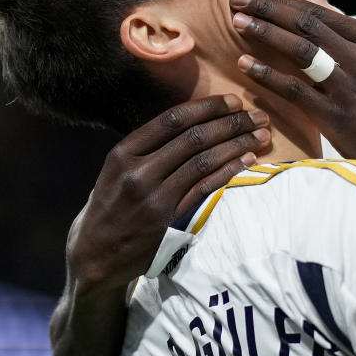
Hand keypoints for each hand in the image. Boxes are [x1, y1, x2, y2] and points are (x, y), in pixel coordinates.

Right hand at [67, 95, 269, 292]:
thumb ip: (150, 145)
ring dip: (238, 145)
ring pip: (205, 162)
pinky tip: (248, 161)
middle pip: (195, 138)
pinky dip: (230, 171)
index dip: (208, 107)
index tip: (234, 101)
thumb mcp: (118, 168)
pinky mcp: (169, 222)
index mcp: (124, 153)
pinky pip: (207, 189)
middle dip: (232, 123)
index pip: (174, 119)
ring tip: (261, 136)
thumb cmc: (112, 203)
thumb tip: (198, 118)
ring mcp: (155, 199)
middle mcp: (138, 173)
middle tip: (257, 117)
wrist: (95, 254)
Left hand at [229, 0, 355, 168]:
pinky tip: (245, 65)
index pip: (321, 13)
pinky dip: (267, 75)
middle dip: (269, 8)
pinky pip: (294, 89)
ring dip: (265, 32)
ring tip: (238, 22)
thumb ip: (348, 43)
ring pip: (300, 50)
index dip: (285, 1)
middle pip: (307, 25)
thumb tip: (309, 20)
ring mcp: (348, 87)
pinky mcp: (334, 115)